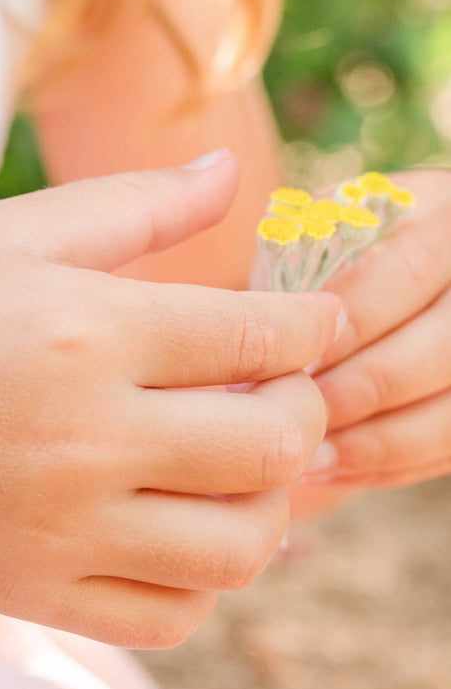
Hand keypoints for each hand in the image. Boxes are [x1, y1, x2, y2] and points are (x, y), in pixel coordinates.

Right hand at [0, 152, 339, 648]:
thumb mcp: (7, 236)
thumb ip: (133, 205)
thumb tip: (232, 168)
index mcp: (81, 334)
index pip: (262, 338)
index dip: (313, 328)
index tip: (307, 325)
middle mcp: (80, 439)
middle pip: (272, 448)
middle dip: (300, 412)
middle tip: (272, 392)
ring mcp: (56, 528)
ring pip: (239, 549)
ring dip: (265, 506)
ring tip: (230, 468)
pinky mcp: (30, 591)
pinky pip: (169, 616)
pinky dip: (200, 580)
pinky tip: (173, 527)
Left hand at [305, 170, 450, 489]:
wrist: (374, 287)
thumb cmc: (318, 259)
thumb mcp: (307, 236)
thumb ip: (291, 266)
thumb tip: (257, 337)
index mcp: (438, 217)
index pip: (404, 270)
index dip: (347, 322)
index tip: (290, 357)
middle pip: (439, 347)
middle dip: (361, 388)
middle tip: (294, 415)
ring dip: (377, 441)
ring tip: (306, 460)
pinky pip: (450, 446)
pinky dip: (390, 464)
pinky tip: (332, 471)